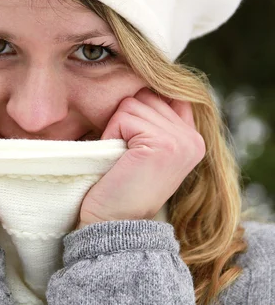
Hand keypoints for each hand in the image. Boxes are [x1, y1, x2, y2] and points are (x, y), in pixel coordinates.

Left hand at [77, 87, 205, 227]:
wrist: (113, 225)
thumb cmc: (120, 186)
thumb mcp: (145, 150)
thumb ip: (155, 120)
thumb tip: (145, 80)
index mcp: (193, 139)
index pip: (166, 93)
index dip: (140, 108)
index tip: (129, 138)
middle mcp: (193, 138)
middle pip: (146, 94)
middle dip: (125, 119)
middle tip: (124, 155)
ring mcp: (181, 140)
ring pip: (133, 102)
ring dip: (116, 128)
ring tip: (121, 159)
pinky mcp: (163, 143)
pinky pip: (124, 116)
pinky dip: (111, 135)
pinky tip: (117, 162)